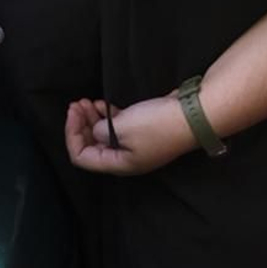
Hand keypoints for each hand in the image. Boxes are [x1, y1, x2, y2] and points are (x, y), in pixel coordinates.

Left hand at [64, 93, 194, 175]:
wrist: (194, 115)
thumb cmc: (156, 124)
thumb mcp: (121, 127)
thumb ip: (100, 131)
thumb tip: (97, 130)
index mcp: (119, 164)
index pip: (82, 157)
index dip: (72, 135)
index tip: (72, 112)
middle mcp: (126, 159)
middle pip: (92, 147)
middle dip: (80, 125)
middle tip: (77, 104)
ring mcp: (137, 145)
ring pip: (104, 135)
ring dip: (92, 119)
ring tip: (87, 102)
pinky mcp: (145, 131)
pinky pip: (119, 127)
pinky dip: (107, 117)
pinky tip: (103, 105)